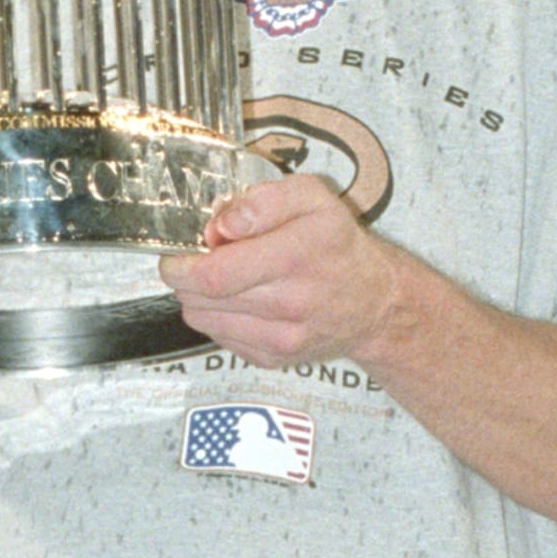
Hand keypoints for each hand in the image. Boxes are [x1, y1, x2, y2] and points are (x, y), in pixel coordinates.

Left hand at [159, 175, 397, 370]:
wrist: (375, 302)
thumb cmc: (339, 245)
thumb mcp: (314, 198)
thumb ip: (264, 200)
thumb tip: (221, 226)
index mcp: (296, 255)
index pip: (212, 274)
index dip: (182, 264)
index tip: (181, 251)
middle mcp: (291, 302)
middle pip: (201, 297)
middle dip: (186, 277)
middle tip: (200, 261)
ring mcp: (282, 338)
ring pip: (203, 319)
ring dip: (199, 297)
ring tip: (223, 279)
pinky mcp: (274, 358)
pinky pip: (220, 338)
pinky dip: (219, 318)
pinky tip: (242, 302)